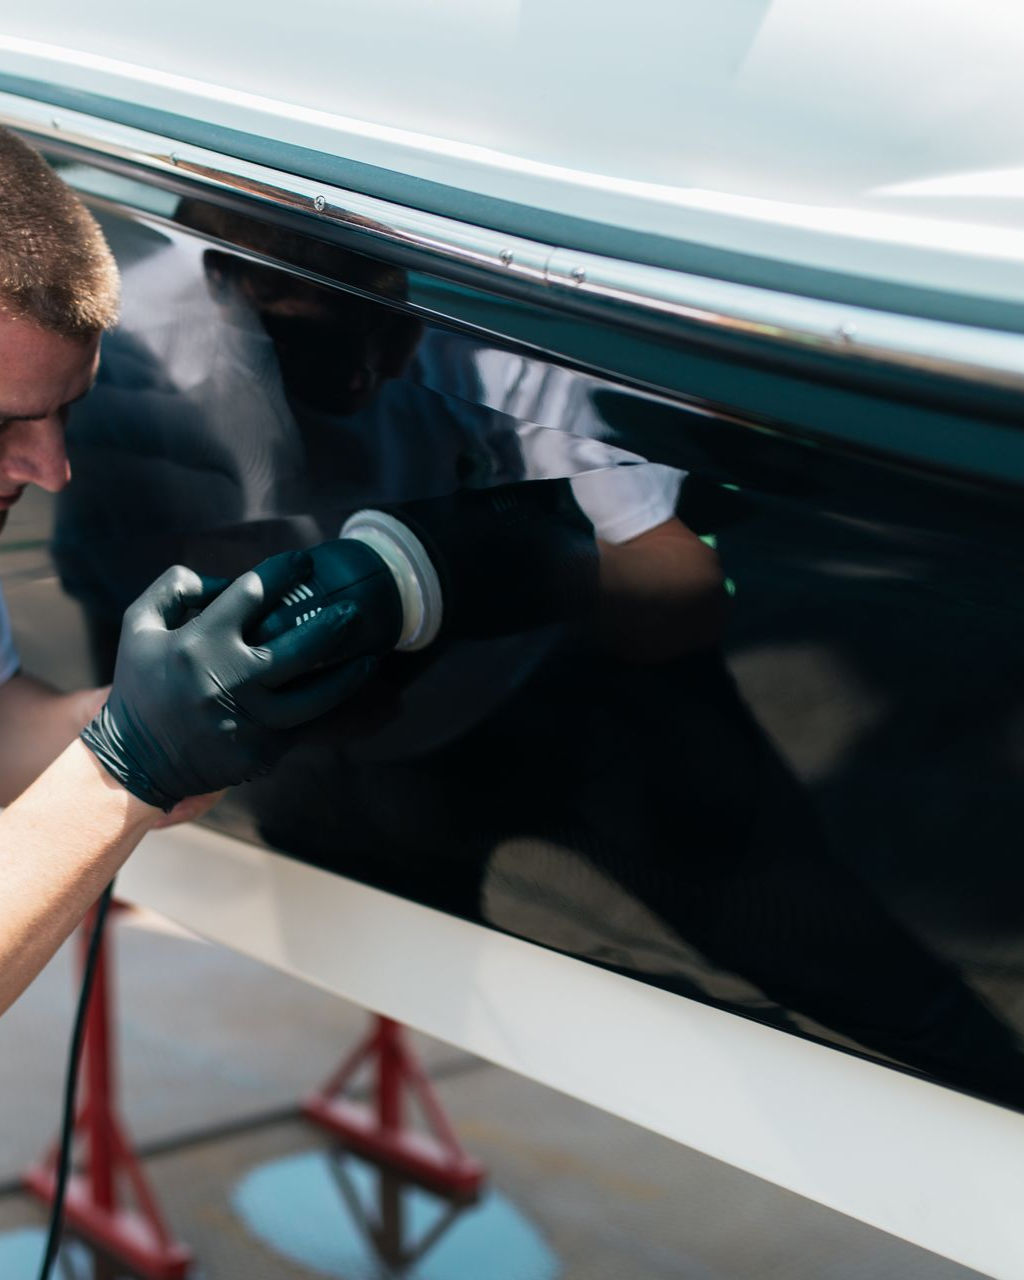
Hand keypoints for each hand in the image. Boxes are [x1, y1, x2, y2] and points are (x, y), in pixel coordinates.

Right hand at [81, 550, 371, 809]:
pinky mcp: (261, 752)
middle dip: (333, 624)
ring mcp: (248, 720)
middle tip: (354, 609)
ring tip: (370, 657)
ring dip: (348, 674)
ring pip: (316, 695)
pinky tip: (345, 692)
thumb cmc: (141, 685)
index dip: (283, 572)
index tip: (303, 562)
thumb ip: (175, 587)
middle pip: (299, 647)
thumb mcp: (138, 625)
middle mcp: (228, 680)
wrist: (134, 761)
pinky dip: (329, 708)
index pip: (253, 593)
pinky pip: (307, 726)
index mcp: (198, 643)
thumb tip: (228, 579)